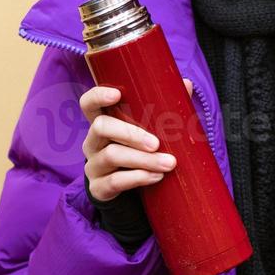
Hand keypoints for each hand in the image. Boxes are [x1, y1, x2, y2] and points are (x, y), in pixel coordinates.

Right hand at [80, 79, 190, 202]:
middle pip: (101, 127)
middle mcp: (92, 141)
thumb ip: (164, 108)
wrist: (128, 191)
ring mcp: (93, 165)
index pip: (88, 103)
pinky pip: (114, 181)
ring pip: (111, 156)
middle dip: (130, 134)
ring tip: (168, 163)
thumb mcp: (148, 131)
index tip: (117, 93)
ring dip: (142, 160)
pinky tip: (157, 177)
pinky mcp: (98, 187)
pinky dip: (138, 178)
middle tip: (157, 143)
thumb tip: (186, 83)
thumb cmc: (139, 151)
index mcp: (102, 122)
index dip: (98, 96)